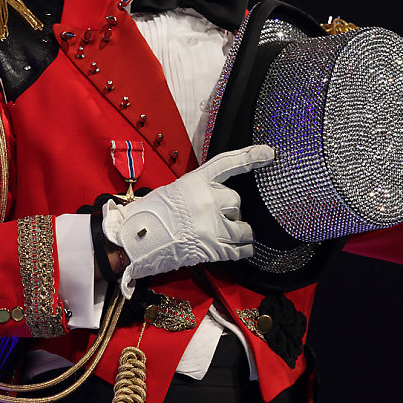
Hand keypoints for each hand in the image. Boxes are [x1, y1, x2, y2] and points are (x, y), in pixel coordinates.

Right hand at [102, 144, 273, 296]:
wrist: (133, 241)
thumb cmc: (148, 216)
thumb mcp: (173, 192)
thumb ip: (197, 192)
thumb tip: (215, 200)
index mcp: (196, 182)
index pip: (228, 164)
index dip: (250, 157)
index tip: (268, 153)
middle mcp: (208, 200)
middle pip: (237, 201)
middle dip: (233, 211)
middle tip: (222, 218)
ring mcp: (212, 224)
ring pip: (243, 228)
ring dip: (241, 233)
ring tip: (233, 236)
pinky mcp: (214, 247)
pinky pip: (241, 249)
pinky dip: (245, 249)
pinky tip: (244, 249)